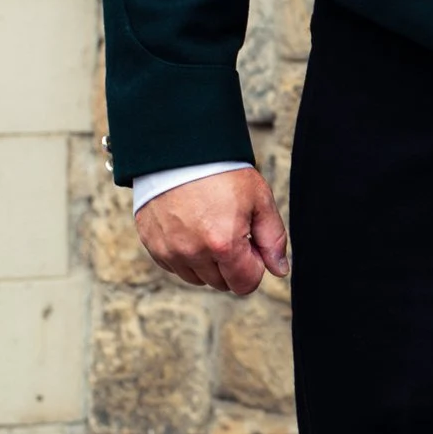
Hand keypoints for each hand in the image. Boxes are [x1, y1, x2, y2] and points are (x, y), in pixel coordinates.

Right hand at [135, 168, 289, 294]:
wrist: (178, 150)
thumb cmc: (221, 172)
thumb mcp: (259, 199)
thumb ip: (272, 239)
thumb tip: (279, 270)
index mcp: (223, 244)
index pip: (245, 284)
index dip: (254, 265)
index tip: (250, 241)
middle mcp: (193, 253)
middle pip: (222, 283)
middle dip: (232, 263)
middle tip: (230, 229)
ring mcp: (170, 251)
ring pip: (197, 278)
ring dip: (208, 262)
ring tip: (209, 227)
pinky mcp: (153, 245)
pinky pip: (175, 266)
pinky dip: (186, 254)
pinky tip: (190, 227)